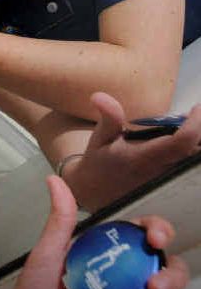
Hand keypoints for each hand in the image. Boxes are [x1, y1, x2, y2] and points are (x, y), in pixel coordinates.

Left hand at [15, 176, 189, 288]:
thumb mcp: (48, 254)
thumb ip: (59, 221)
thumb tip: (56, 182)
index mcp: (105, 251)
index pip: (138, 235)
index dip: (154, 229)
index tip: (153, 237)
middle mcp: (121, 273)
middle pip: (160, 263)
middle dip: (170, 268)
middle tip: (157, 280)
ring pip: (164, 285)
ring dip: (168, 284)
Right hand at [61, 92, 200, 211]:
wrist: (98, 193)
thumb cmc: (100, 162)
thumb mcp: (100, 137)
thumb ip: (109, 117)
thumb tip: (99, 96)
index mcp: (143, 158)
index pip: (181, 142)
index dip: (195, 124)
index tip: (196, 109)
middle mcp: (161, 172)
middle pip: (196, 152)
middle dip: (199, 131)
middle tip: (193, 116)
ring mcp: (169, 181)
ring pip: (195, 162)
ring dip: (197, 142)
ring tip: (188, 127)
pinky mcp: (173, 186)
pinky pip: (191, 168)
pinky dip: (192, 152)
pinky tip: (184, 143)